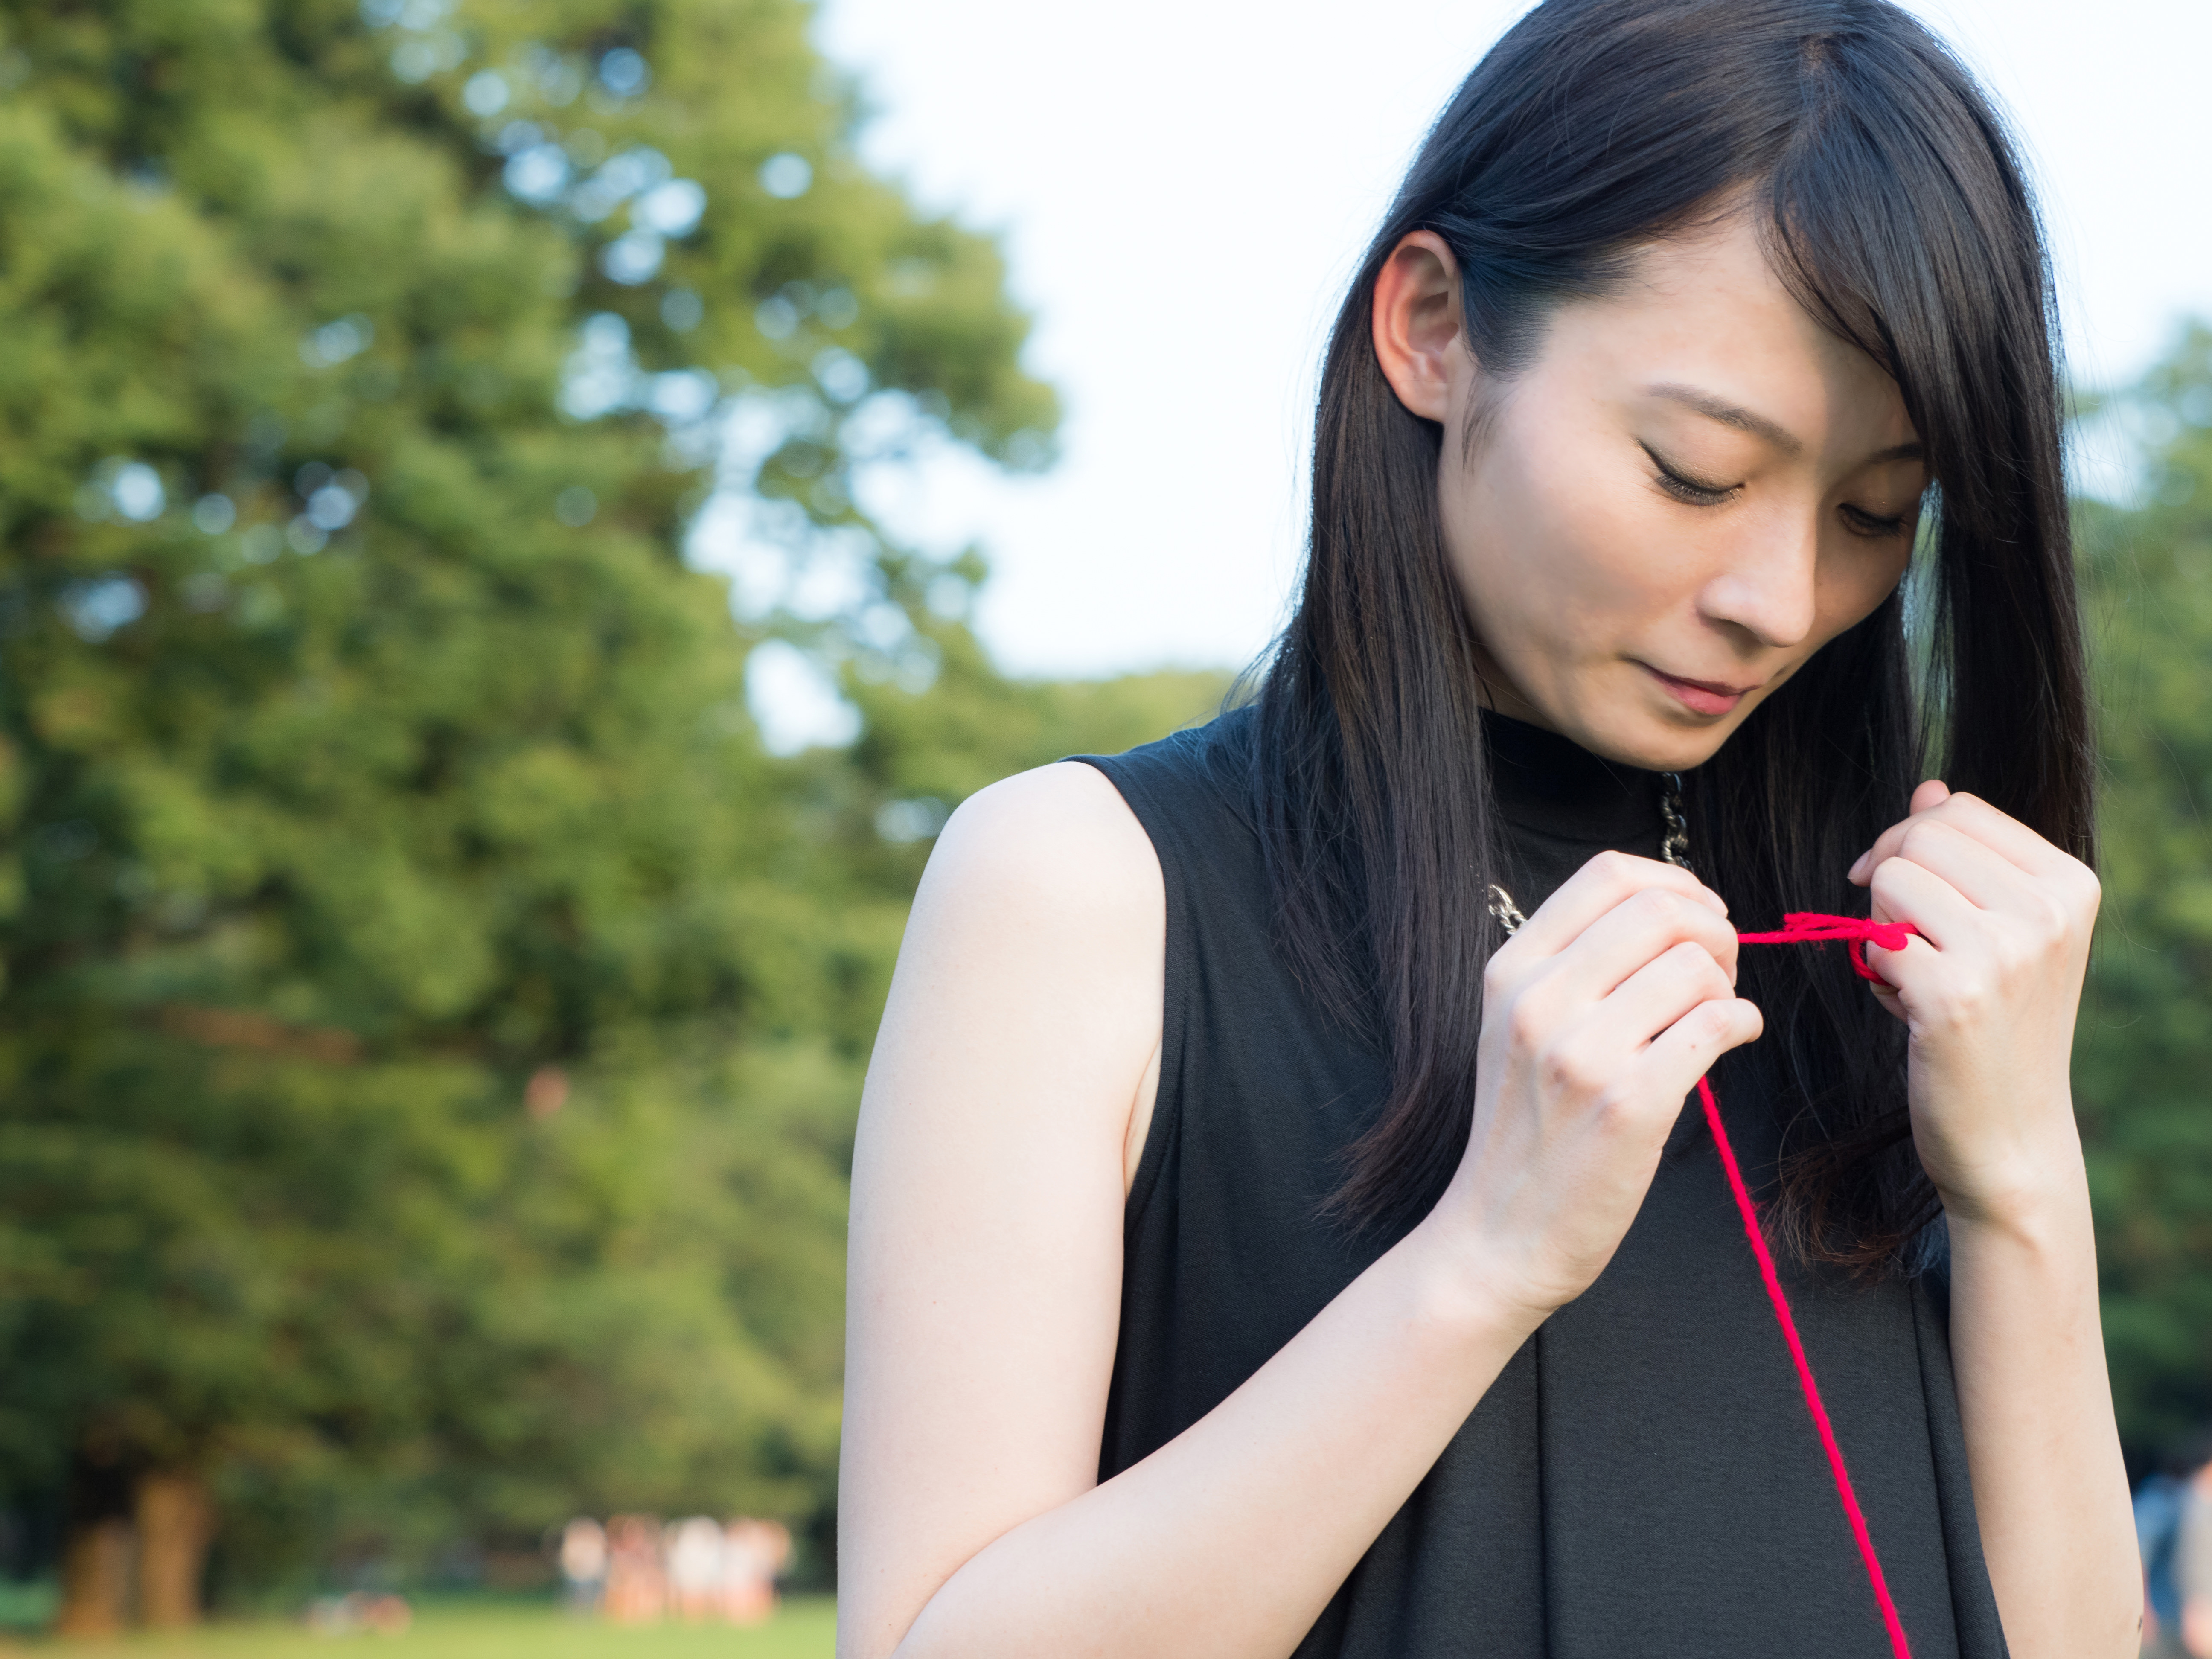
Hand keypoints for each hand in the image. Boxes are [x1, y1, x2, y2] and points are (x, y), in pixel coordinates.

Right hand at [1430, 852, 1763, 1318]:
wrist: (1499, 1234)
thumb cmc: (1524, 1129)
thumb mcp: (1514, 1027)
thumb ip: (1570, 967)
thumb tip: (1671, 914)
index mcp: (1511, 971)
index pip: (1607, 874)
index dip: (1674, 882)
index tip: (1698, 914)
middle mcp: (1538, 1002)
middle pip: (1661, 910)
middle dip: (1714, 930)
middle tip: (1718, 972)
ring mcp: (1580, 1053)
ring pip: (1695, 966)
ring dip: (1728, 983)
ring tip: (1714, 1018)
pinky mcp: (1628, 1104)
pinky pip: (1715, 1025)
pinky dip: (1741, 1023)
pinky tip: (1729, 1041)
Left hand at [1848, 781, 2099, 1225]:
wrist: (2010, 1136)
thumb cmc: (1995, 1027)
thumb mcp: (1999, 931)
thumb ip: (1965, 858)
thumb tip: (1930, 788)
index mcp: (2070, 885)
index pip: (1958, 809)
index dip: (1909, 840)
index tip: (1901, 889)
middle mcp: (2049, 912)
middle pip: (1919, 835)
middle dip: (1889, 880)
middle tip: (1904, 940)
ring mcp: (2005, 953)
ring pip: (1889, 880)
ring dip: (1879, 927)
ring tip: (1914, 976)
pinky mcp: (1954, 996)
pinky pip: (1871, 939)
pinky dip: (1872, 972)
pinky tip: (1908, 1009)